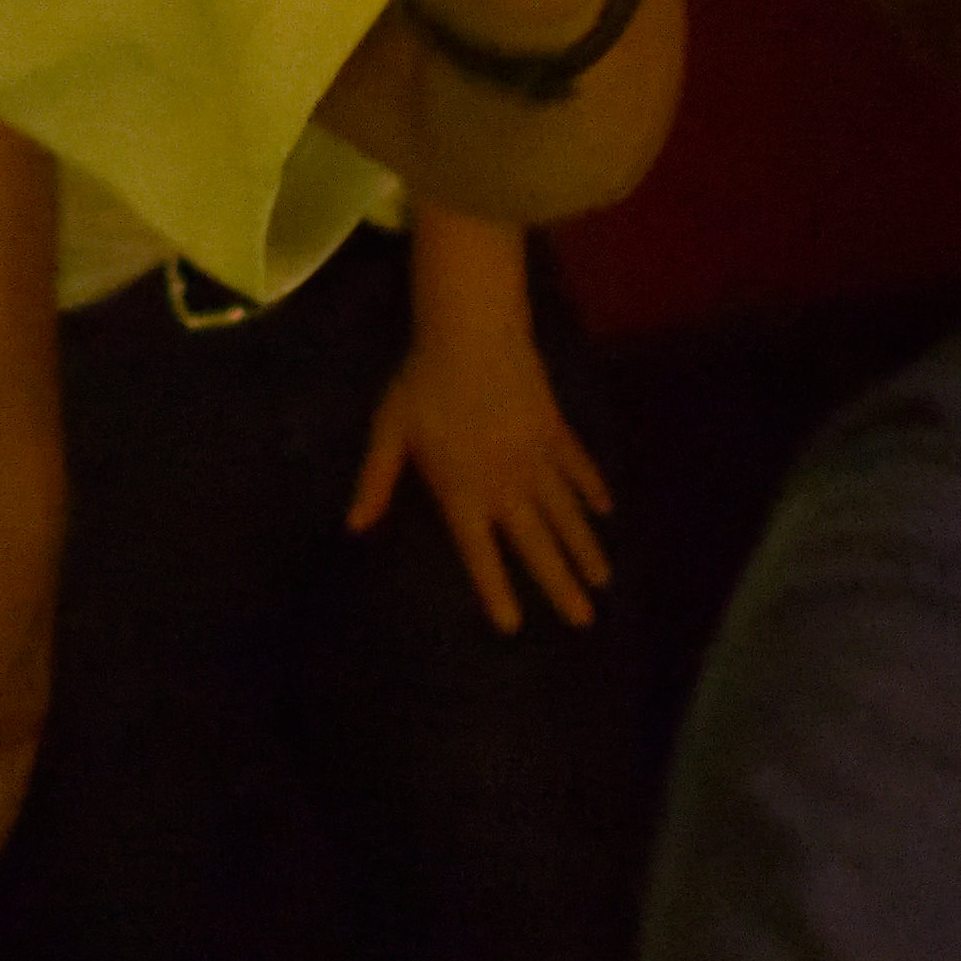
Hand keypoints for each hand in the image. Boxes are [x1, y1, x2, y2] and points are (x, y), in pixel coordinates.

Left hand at [353, 291, 614, 634]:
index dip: (496, 591)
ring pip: (566, 515)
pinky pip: (578, 468)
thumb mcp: (389, 432)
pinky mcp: (555, 431)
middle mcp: (506, 486)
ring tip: (604, 581)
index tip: (515, 626)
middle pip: (537, 545)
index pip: (480, 554)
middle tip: (585, 620)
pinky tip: (606, 510)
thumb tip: (354, 526)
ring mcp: (537, 460)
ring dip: (585, 549)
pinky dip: (593, 489)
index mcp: (463, 492)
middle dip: (561, 586)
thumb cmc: (423, 383)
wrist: (472, 334)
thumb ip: (376, 481)